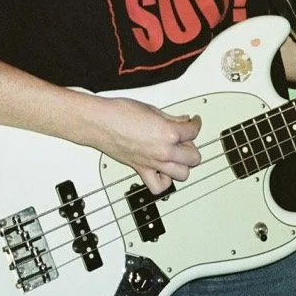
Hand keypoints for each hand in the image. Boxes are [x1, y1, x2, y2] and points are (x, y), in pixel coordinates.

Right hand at [86, 95, 201, 193]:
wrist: (100, 122)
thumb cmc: (120, 112)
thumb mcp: (152, 109)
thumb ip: (171, 118)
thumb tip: (182, 120)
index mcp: (168, 133)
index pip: (193, 131)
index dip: (195, 124)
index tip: (193, 122)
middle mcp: (163, 151)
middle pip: (193, 157)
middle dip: (191, 146)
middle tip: (184, 139)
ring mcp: (153, 164)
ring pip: (183, 175)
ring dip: (182, 165)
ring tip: (176, 155)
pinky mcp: (141, 170)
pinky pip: (159, 186)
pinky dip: (164, 181)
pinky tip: (163, 171)